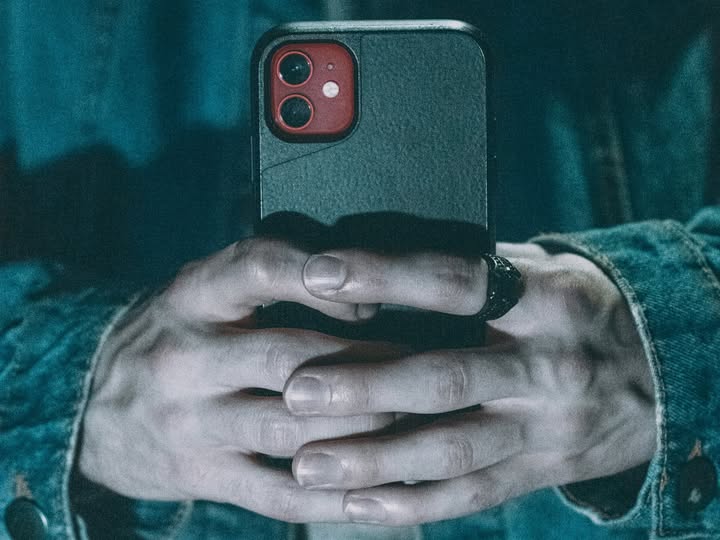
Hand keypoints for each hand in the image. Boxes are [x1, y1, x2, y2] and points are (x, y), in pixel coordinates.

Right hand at [78, 238, 394, 522]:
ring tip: (416, 424)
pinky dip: (333, 496)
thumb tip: (364, 289)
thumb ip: (267, 276)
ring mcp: (190, 422)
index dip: (323, 279)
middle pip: (290, 358)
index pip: (258, 269)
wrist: (91, 404)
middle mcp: (186, 357)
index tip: (374, 298)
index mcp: (192, 296)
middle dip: (365, 366)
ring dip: (363, 428)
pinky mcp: (200, 475)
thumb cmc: (175, 335)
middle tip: (423, 371)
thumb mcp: (202, 290)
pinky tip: (379, 492)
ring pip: (291, 427)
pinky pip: (275, 493)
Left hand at [284, 243, 656, 524]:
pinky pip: (472, 493)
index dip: (386, 277)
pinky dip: (412, 503)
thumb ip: (474, 267)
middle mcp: (547, 364)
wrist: (662, 367)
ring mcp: (546, 425)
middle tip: (298, 390)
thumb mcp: (541, 269)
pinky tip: (356, 505)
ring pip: (453, 450)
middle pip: (447, 379)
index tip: (318, 273)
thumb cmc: (574, 305)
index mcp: (544, 298)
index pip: (456, 283)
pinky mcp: (542, 469)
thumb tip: (378, 257)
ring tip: (307, 463)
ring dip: (376, 460)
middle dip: (368, 387)